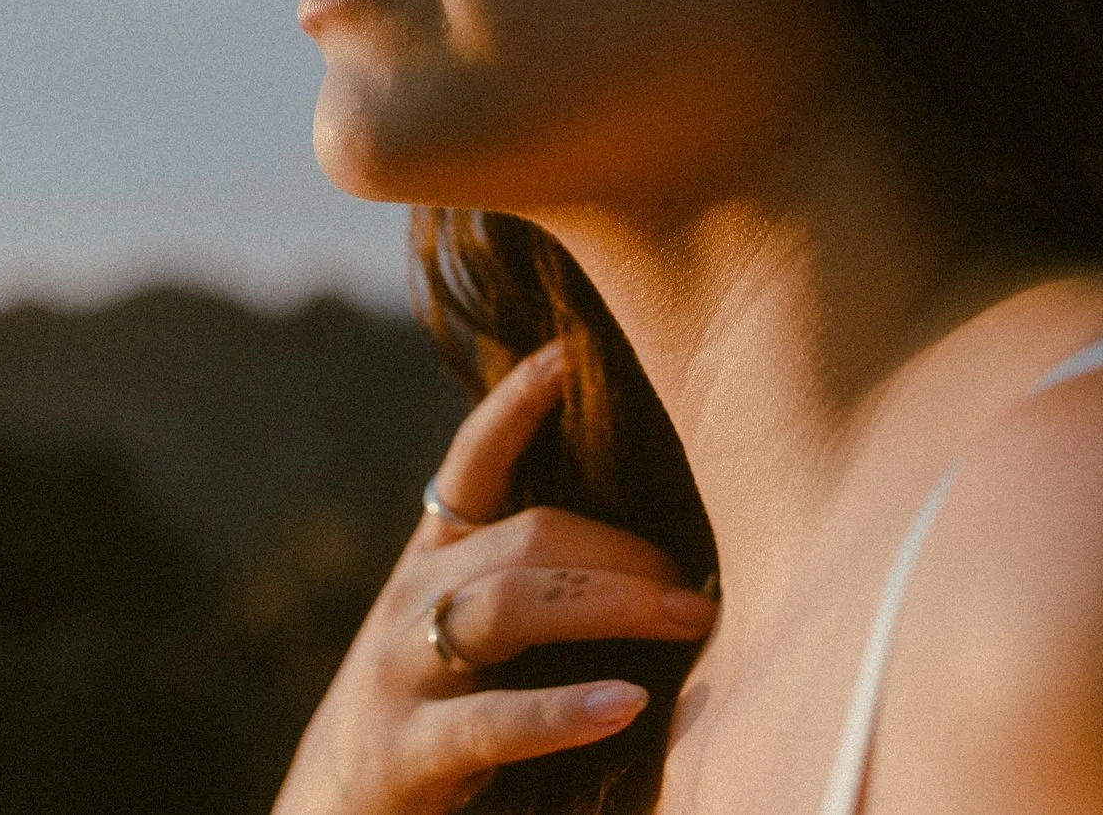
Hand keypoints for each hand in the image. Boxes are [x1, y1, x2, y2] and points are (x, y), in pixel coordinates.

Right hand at [271, 340, 719, 813]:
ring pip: (507, 606)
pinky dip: (563, 710)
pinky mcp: (405, 751)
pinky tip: (626, 704)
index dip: (518, 403)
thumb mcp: (465, 628)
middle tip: (701, 581)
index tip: (571, 351)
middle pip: (525, 537)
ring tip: (689, 616)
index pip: (474, 460)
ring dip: (610, 603)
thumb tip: (665, 548)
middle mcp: (411, 602)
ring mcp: (400, 672)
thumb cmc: (435, 711)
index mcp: (433, 562)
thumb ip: (530, 581)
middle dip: (623, 550)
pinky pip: (492, 720)